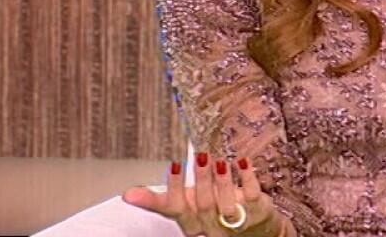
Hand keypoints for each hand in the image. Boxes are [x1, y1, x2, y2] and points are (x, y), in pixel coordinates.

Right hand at [122, 152, 281, 235]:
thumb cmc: (215, 213)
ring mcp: (237, 221)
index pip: (179, 210)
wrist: (257, 230)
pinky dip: (247, 177)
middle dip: (201, 180)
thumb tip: (127, 194)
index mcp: (192, 224)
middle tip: (199, 156)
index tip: (173, 165)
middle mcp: (212, 227)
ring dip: (222, 182)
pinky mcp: (258, 212)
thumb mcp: (188, 207)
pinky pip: (252, 195)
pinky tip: (241, 161)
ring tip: (218, 160)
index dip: (174, 188)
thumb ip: (161, 200)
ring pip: (227, 206)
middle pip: (204, 206)